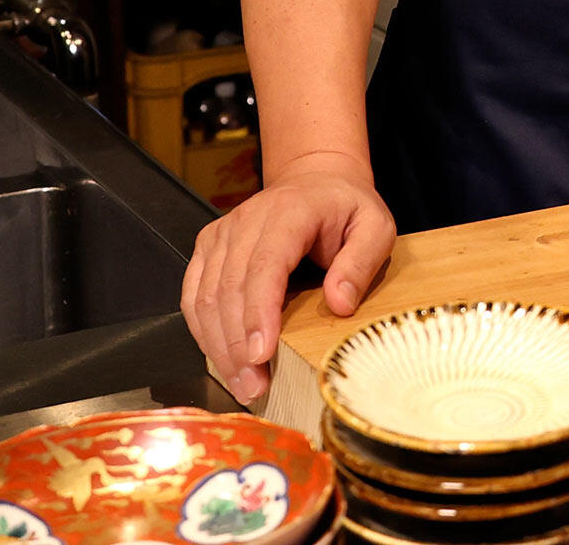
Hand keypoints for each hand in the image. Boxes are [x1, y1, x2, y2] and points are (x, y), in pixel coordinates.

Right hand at [180, 151, 395, 401]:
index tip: (261, 356)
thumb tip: (339, 304)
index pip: (265, 265)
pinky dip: (202, 330)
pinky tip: (220, 358)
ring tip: (241, 383)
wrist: (316, 180)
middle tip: (254, 388)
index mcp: (289, 212)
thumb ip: (361, 262)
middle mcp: (247, 220)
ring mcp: (222, 233)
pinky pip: (193, 294)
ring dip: (218, 345)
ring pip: (204, 295)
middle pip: (229, 288)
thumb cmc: (346, 208)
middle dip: (237, 344)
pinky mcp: (209, 247)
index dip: (259, 313)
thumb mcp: (375, 226)